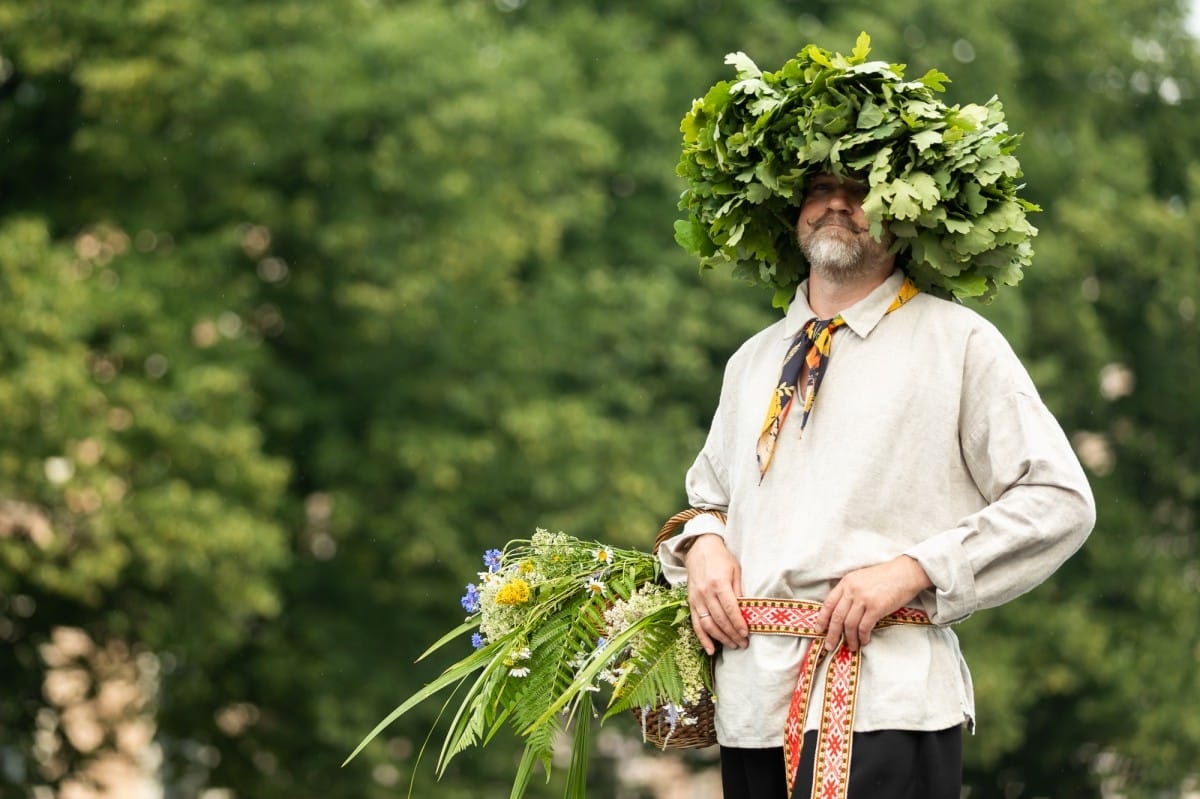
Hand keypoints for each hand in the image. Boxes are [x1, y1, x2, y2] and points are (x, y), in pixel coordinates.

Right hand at [685, 534, 750, 654]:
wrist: (700, 548)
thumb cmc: (721, 559)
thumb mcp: (735, 571)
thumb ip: (739, 591)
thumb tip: (746, 612)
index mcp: (719, 583)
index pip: (730, 609)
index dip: (738, 624)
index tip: (747, 634)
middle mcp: (705, 592)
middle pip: (720, 619)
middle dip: (733, 634)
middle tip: (743, 643)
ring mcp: (696, 598)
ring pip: (708, 624)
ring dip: (721, 638)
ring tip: (733, 645)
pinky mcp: (690, 602)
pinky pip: (696, 624)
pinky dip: (702, 638)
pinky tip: (710, 649)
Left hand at [816, 556, 932, 651]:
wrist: (906, 572)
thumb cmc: (885, 577)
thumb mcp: (861, 578)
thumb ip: (850, 592)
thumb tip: (842, 613)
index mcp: (846, 582)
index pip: (828, 603)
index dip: (822, 619)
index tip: (818, 630)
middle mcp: (852, 590)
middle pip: (836, 617)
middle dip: (832, 634)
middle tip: (830, 646)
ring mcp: (863, 599)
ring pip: (849, 625)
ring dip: (849, 639)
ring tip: (851, 647)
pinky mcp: (876, 607)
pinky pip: (864, 627)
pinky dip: (862, 637)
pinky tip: (864, 641)